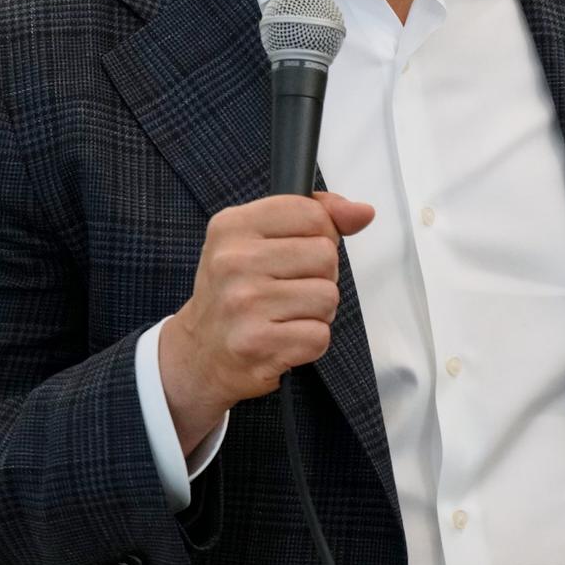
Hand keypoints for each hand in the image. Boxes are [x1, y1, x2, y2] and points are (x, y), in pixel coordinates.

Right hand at [160, 192, 374, 449]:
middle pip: (325, 256)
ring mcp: (243, 303)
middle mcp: (233, 261)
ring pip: (328, 296)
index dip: (321, 234)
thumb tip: (363, 212)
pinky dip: (310, 341)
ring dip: (317, 311)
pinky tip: (282, 338)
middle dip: (320, 276)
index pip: (313, 214)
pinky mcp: (256, 343)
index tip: (299, 251)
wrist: (200, 353)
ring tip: (285, 315)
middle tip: (288, 290)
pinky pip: (319, 336)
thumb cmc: (238, 291)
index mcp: (232, 226)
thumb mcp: (261, 239)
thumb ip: (317, 217)